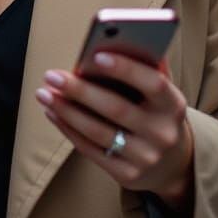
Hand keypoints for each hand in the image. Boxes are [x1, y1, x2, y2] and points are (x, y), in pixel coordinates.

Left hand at [34, 53, 193, 205]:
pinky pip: (91, 150)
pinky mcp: (127, 175)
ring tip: (44, 93)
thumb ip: (143, 67)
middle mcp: (162, 133)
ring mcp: (145, 157)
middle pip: (116, 108)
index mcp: (173, 105)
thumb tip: (111, 42)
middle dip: (80, 90)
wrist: (173, 164)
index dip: (126, 69)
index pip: (153, 83)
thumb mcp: (161, 92)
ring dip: (66, 110)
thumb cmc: (157, 112)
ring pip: (98, 131)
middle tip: (52, 75)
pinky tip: (52, 113)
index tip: (96, 56)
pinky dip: (68, 129)